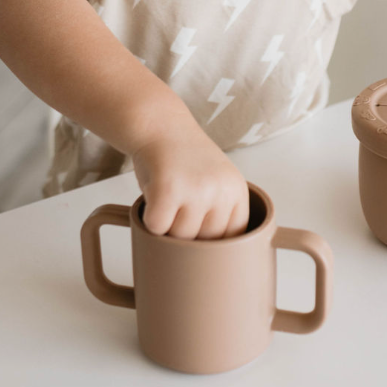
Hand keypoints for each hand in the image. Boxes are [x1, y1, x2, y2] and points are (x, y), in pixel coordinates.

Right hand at [132, 126, 249, 239]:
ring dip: (167, 228)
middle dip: (187, 236)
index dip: (213, 243)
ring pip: (180, 238)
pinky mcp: (169, 190)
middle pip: (205, 243)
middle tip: (177, 212)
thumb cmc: (184, 158)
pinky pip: (157, 228)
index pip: (233, 237)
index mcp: (237, 190)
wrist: (160, 125)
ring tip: (167, 202)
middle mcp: (221, 190)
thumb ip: (219, 212)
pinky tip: (153, 199)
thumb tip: (212, 261)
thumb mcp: (215, 181)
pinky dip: (149, 220)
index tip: (200, 239)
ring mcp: (196, 190)